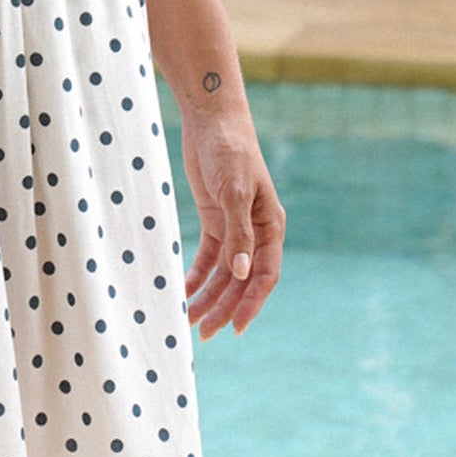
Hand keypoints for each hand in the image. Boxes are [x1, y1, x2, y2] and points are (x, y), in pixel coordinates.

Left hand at [178, 107, 283, 337]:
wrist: (212, 122)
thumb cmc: (231, 153)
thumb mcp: (235, 194)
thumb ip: (238, 235)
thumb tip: (242, 274)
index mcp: (271, 226)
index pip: (264, 275)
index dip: (251, 304)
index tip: (235, 328)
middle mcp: (256, 232)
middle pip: (241, 281)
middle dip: (224, 307)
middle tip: (204, 334)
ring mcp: (235, 227)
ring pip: (224, 273)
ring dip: (208, 296)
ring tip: (189, 319)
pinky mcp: (214, 219)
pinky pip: (207, 256)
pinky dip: (196, 275)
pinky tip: (184, 291)